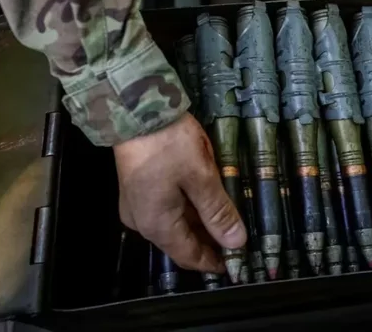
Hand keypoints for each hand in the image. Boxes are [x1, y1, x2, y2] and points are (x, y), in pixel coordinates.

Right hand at [113, 112, 246, 272]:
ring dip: (199, 223)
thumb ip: (218, 212)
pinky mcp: (137, 187)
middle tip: (237, 238)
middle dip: (209, 242)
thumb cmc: (169, 143)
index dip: (214, 262)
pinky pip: (165, 208)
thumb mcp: (201, 176)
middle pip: (180, 241)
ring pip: (174, 224)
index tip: (236, 263)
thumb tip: (236, 242)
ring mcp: (137, 204)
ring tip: (227, 218)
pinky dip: (187, 208)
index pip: (189, 256)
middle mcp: (142, 221)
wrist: (133, 107)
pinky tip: (205, 199)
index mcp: (157, 224)